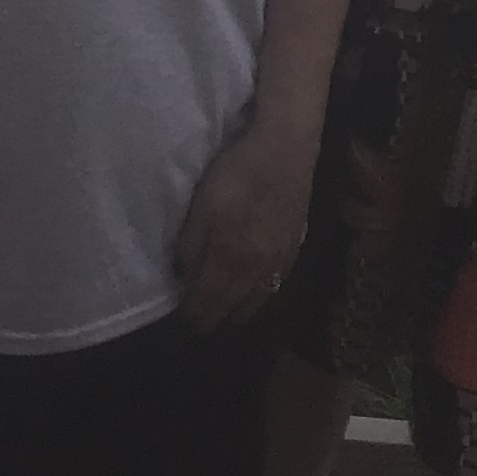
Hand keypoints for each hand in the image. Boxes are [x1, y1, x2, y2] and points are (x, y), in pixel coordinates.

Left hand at [176, 123, 315, 332]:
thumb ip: (192, 243)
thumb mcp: (203, 204)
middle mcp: (256, 268)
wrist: (285, 151)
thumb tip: (182, 274)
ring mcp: (278, 261)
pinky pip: (275, 287)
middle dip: (213, 317)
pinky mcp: (293, 249)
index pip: (208, 298)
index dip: (195, 312)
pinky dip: (260, 298)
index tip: (184, 320)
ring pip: (256, 301)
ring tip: (224, 315)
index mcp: (230, 257)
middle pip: (231, 306)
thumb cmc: (237, 172)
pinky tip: (254, 295)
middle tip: (200, 324)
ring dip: (237, 312)